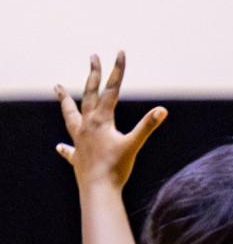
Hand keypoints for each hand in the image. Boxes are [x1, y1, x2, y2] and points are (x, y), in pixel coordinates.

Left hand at [55, 52, 165, 190]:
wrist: (98, 189)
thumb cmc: (116, 167)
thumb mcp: (134, 145)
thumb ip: (147, 126)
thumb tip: (162, 110)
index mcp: (101, 120)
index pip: (111, 90)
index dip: (117, 71)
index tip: (120, 53)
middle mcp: (87, 125)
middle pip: (89, 94)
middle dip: (92, 74)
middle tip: (93, 57)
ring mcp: (79, 139)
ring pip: (71, 114)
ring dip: (65, 100)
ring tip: (58, 88)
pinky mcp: (77, 156)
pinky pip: (70, 148)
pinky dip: (66, 147)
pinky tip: (61, 146)